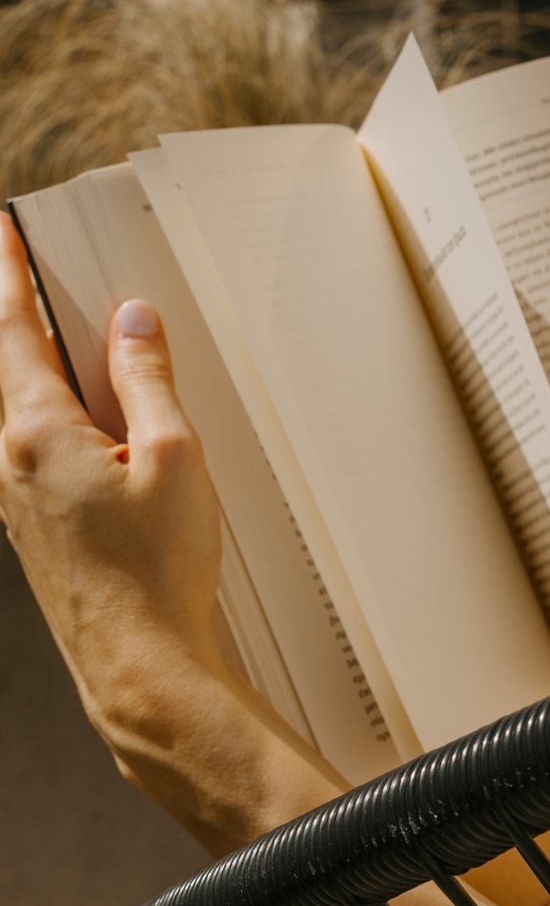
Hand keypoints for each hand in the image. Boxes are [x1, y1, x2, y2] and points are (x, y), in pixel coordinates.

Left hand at [0, 215, 339, 850]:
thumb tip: (131, 323)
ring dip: (42, 372)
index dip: (8, 277)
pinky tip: (95, 425)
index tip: (1, 235)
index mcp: (38, 434)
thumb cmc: (160, 574)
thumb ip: (147, 380)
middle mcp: (10, 465)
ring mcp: (17, 504)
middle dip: (21, 320)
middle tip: (31, 274)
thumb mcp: (175, 455)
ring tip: (74, 343)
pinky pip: (36, 452)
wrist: (143, 670)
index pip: (15, 333)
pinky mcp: (37, 533)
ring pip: (21, 414)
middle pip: (10, 370)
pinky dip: (56, 418)